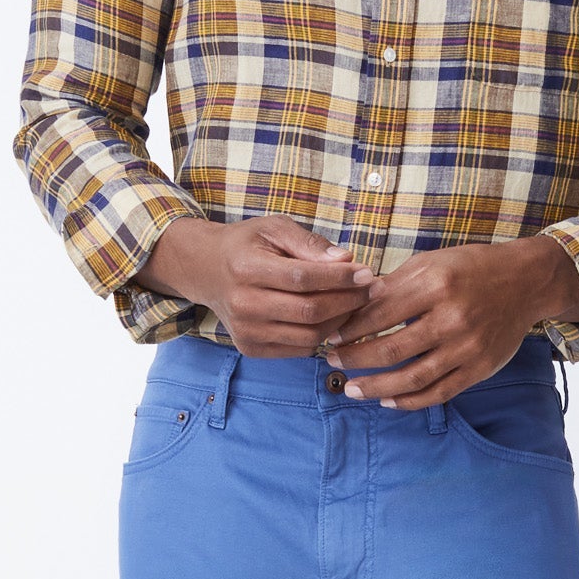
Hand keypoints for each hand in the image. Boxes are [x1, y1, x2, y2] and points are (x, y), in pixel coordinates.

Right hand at [136, 216, 377, 355]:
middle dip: (349, 301)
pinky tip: (334, 317)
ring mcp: (245, 331)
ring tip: (356, 303)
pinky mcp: (250, 349)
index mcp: (246, 269)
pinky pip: (299, 348)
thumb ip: (309, 243)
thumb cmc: (246, 245)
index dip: (340, 278)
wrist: (207, 270)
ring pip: (309, 335)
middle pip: (309, 311)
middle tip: (372, 289)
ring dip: (341, 321)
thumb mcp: (274, 229)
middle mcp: (243, 304)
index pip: (303, 278)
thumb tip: (347, 259)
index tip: (367, 273)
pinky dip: (323, 335)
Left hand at [327, 236, 578, 407]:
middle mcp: (452, 318)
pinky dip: (410, 401)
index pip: (380, 313)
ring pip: (412, 377)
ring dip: (376, 387)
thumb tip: (352, 304)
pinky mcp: (480, 368)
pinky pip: (439, 392)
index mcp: (435, 285)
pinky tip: (388, 401)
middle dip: (356, 359)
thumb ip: (394, 285)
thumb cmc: (472, 267)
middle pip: (391, 348)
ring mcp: (467, 347)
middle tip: (333, 362)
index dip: (350, 328)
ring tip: (352, 390)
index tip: (331, 336)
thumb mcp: (432, 262)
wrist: (526, 281)